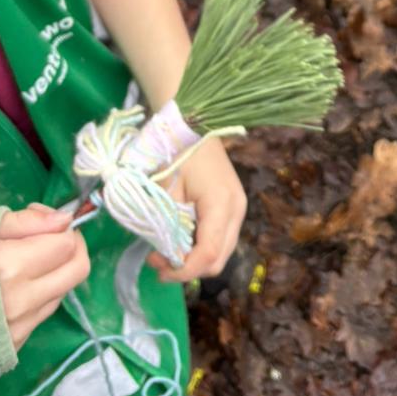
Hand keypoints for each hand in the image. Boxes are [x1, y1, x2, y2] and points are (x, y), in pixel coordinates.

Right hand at [0, 203, 90, 348]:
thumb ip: (26, 222)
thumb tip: (65, 219)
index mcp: (11, 268)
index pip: (65, 243)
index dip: (60, 226)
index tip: (42, 220)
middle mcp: (22, 301)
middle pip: (78, 269)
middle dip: (73, 246)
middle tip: (52, 237)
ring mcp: (20, 326)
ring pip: (64, 290)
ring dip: (57, 270)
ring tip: (29, 260)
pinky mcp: (15, 343)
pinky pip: (45, 310)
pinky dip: (42, 291)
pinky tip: (19, 285)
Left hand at [149, 137, 246, 284]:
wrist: (196, 124)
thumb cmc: (178, 151)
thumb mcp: (166, 188)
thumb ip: (167, 224)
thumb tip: (164, 253)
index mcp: (221, 204)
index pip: (208, 254)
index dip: (184, 270)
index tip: (158, 268)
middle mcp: (237, 211)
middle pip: (219, 260)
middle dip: (188, 269)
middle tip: (158, 262)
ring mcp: (238, 210)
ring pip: (221, 253)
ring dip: (194, 260)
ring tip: (166, 251)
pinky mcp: (233, 208)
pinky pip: (220, 240)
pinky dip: (200, 248)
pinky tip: (181, 239)